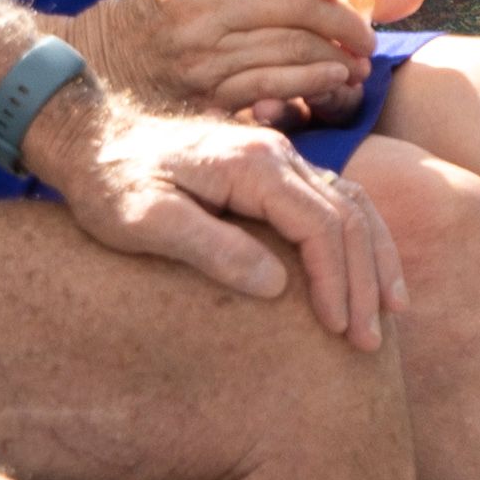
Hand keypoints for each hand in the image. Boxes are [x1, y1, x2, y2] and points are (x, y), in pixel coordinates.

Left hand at [29, 77, 398, 337]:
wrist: (89, 137)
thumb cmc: (108, 184)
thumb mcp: (144, 221)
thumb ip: (209, 248)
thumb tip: (275, 286)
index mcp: (252, 166)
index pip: (319, 225)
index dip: (336, 282)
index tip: (338, 331)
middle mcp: (276, 155)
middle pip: (346, 216)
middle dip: (364, 281)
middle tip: (368, 342)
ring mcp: (277, 159)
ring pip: (351, 205)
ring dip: (374, 259)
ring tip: (389, 312)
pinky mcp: (271, 171)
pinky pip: (334, 201)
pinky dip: (359, 239)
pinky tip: (366, 272)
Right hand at [95, 0, 407, 122]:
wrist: (98, 72)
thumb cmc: (170, 16)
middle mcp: (195, 7)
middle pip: (292, 4)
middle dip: (346, 21)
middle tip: (368, 35)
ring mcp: (199, 55)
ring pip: (291, 49)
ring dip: (338, 57)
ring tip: (357, 62)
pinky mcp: (205, 96)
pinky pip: (274, 87)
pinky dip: (314, 83)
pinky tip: (333, 82)